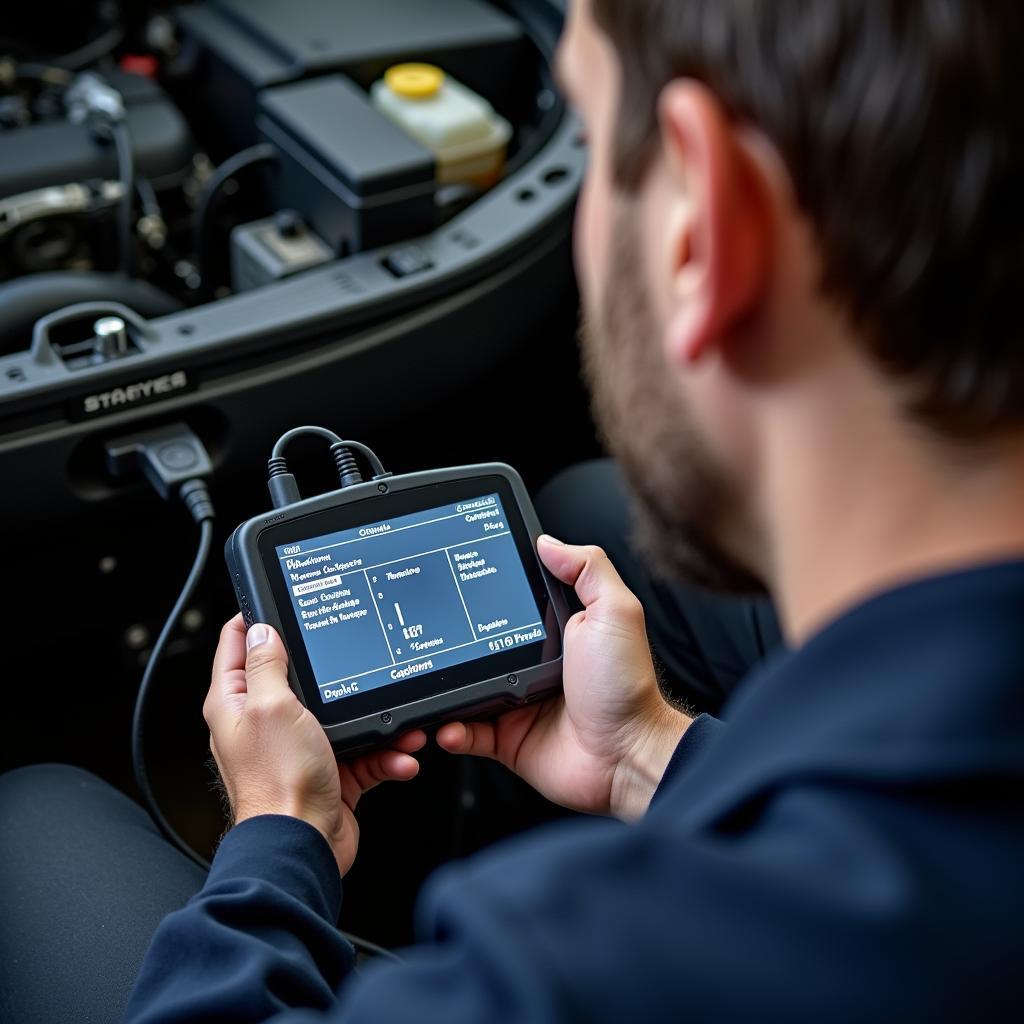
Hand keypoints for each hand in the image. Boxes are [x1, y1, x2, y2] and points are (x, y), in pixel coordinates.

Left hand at [204, 615, 426, 876]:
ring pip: (344, 717)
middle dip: (340, 673)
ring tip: (401, 727)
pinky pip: (365, 753)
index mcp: (237, 704)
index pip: (237, 647)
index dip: (255, 618)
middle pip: (301, 678)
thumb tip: (262, 629)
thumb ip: (267, 664)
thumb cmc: (278, 784)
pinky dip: (386, 756)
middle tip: (360, 658)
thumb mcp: (272, 706)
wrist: (304, 846)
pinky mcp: (330, 773)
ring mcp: (298, 748)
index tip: (276, 598)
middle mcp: (264, 724)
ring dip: (378, 723)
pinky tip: (398, 758)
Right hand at [437, 537, 691, 819]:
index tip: (456, 582)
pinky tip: (449, 724)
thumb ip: (587, 569)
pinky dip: (451, 729)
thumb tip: (548, 541)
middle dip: (452, 641)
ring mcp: (515, 701)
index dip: (482, 591)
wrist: (627, 756)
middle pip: (476, 644)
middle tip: (436, 637)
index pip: (508, 601)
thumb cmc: (626, 688)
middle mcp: (530, 663)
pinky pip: (466, 732)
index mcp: (554, 629)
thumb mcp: (615, 612)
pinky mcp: (506, 738)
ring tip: (431, 684)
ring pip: (463, 689)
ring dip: (443, 689)